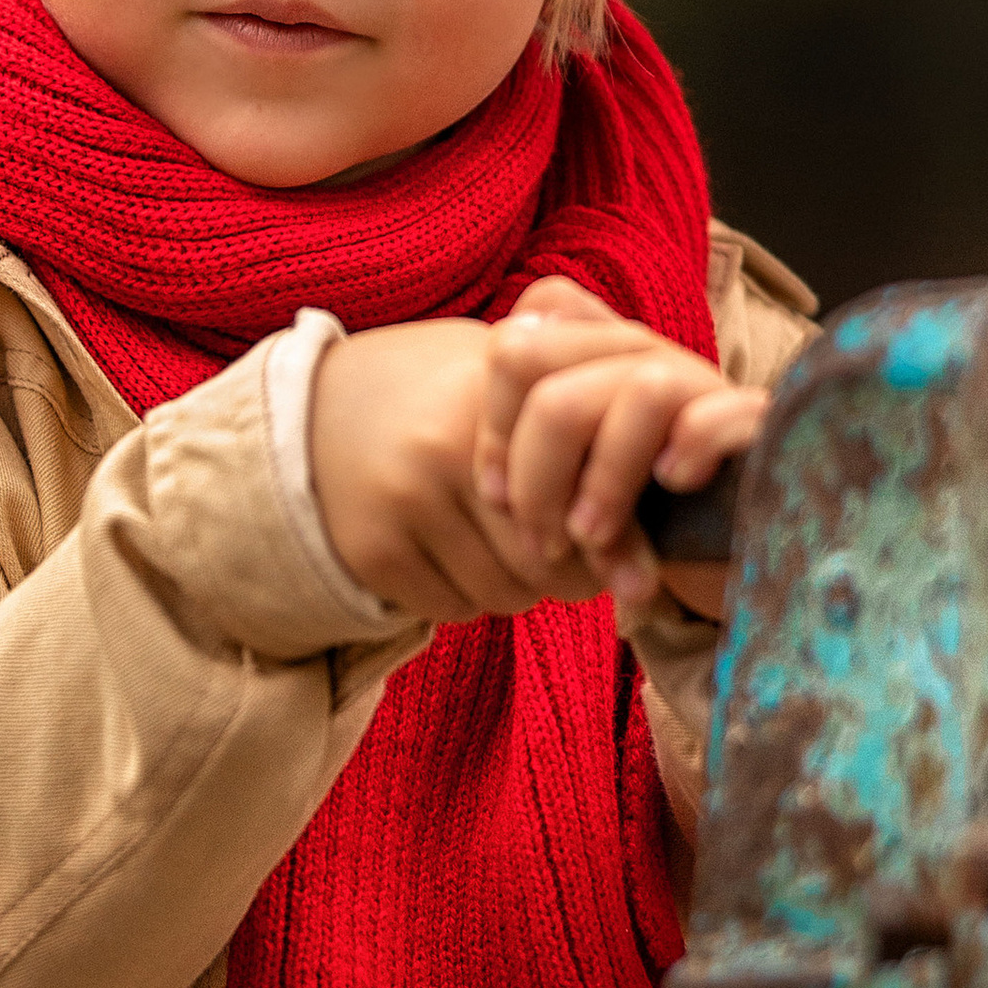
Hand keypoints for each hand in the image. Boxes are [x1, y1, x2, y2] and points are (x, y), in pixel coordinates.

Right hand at [310, 319, 611, 621]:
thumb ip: (581, 419)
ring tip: (514, 549)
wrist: (315, 406)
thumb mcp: (507, 378)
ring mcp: (403, 501)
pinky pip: (455, 609)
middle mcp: (447, 448)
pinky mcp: (372, 550)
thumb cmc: (442, 393)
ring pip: (508, 593)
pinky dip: (469, 596)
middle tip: (575, 556)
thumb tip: (672, 503)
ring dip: (524, 587)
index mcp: (496, 396)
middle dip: (577, 572)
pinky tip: (461, 556)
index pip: (587, 495)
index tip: (640, 569)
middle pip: (552, 560)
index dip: (620, 540)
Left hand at [474, 277, 766, 615]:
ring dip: (603, 481)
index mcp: (590, 355)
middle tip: (544, 541)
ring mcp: (698, 378)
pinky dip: (686, 454)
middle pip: (545, 362)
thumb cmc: (640, 521)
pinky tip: (676, 488)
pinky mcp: (757, 420)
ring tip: (595, 538)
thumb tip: (493, 491)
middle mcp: (638, 351)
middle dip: (531, 469)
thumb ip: (532, 479)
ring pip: (634, 389)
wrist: (735, 545)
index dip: (494, 429)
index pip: (515, 346)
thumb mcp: (572, 500)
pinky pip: (709, 416)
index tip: (498, 500)